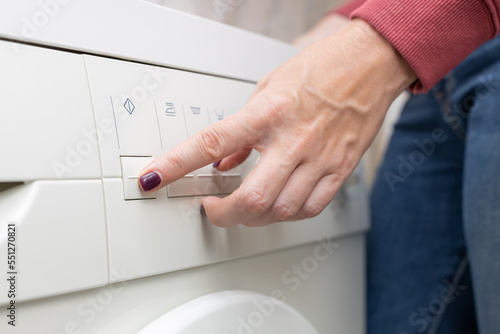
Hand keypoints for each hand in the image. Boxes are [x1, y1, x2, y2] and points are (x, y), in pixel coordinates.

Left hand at [138, 19, 415, 226]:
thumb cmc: (321, 69)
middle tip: (213, 208)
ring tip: (246, 207)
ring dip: (255, 216)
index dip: (177, 164)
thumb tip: (224, 161)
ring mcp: (320, 158)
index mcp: (268, 112)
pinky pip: (311, 209)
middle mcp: (294, 139)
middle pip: (252, 197)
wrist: (370, 65)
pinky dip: (288, 214)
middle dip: (223, 214)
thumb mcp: (269, 87)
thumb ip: (244, 130)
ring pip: (281, 210)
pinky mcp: (340, 170)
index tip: (154, 177)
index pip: (211, 142)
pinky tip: (280, 204)